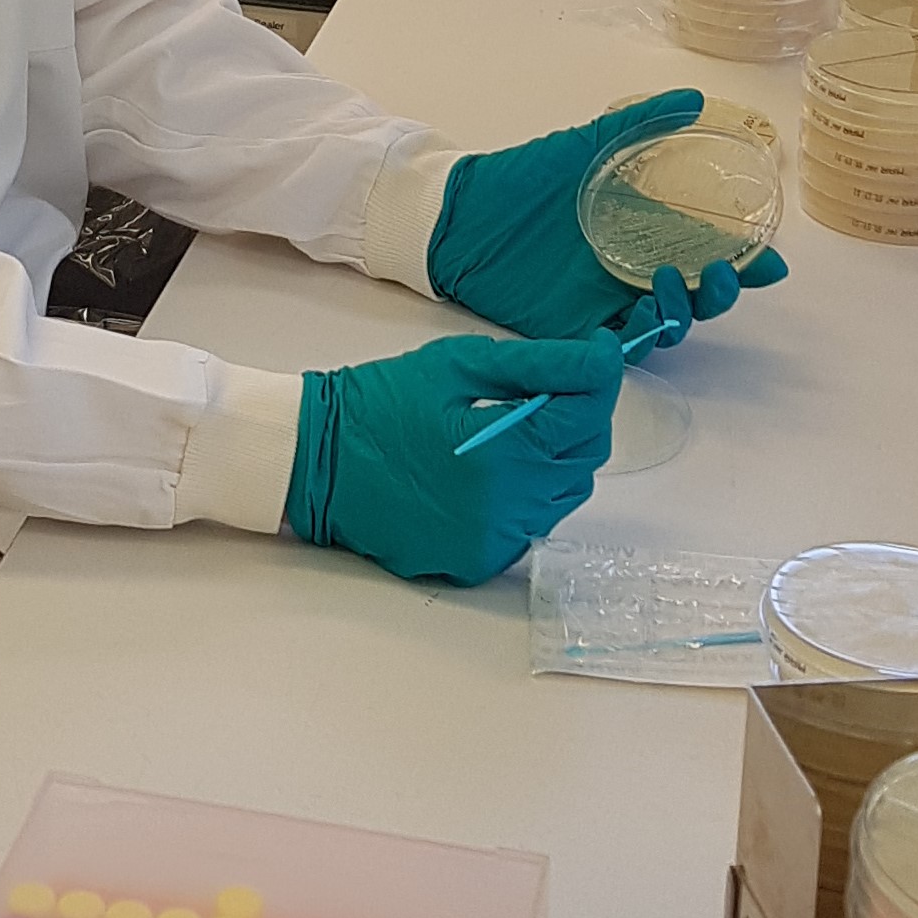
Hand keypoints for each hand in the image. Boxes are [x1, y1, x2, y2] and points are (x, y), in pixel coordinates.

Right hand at [284, 331, 620, 586]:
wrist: (315, 461)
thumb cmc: (379, 402)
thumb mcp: (458, 364)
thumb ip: (538, 364)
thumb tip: (601, 358)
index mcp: (501, 454)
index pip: (586, 417)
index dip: (598, 379)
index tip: (595, 353)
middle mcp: (504, 509)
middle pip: (583, 460)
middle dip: (577, 418)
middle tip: (545, 389)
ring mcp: (491, 543)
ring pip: (562, 496)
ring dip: (554, 459)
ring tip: (511, 430)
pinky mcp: (476, 563)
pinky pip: (529, 527)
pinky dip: (525, 497)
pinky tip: (490, 471)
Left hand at [428, 89, 788, 341]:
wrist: (460, 212)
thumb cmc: (523, 179)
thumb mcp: (585, 145)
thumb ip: (637, 124)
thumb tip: (694, 100)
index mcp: (643, 233)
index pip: (707, 254)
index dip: (743, 263)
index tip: (771, 261)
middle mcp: (631, 273)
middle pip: (696, 297)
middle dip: (724, 292)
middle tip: (730, 274)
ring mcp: (603, 303)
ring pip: (664, 325)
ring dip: (683, 311)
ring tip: (677, 281)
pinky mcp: (572, 329)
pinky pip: (614, 349)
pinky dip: (634, 342)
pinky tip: (642, 321)